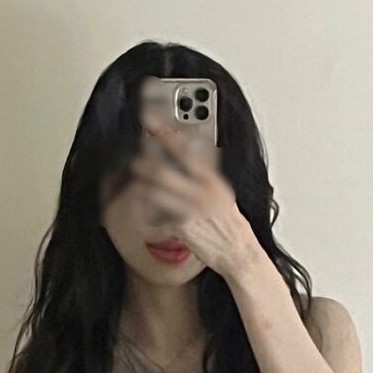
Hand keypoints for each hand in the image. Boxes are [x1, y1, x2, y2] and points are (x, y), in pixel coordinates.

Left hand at [129, 123, 264, 279]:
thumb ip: (204, 180)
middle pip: (163, 173)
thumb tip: (184, 164)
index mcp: (211, 181)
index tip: (149, 121)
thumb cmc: (229, 225)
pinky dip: (151, 218)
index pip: (184, 151)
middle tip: (135, 163)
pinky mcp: (183, 228)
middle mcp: (201, 193)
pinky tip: (152, 218)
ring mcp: (191, 210)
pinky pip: (158, 218)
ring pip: (155, 194)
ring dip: (143, 190)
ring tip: (141, 189)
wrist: (238, 251)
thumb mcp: (222, 195)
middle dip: (144, 166)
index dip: (164, 134)